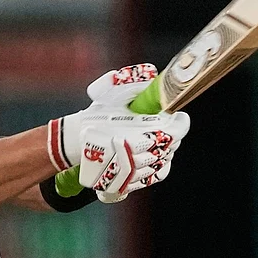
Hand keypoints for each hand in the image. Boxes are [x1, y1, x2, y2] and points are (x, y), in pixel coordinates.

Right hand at [47, 64, 188, 200]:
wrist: (76, 141)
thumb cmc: (97, 117)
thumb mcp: (112, 94)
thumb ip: (133, 83)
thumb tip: (152, 73)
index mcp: (133, 133)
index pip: (172, 133)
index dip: (180, 124)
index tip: (180, 117)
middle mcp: (133, 156)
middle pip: (168, 147)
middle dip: (171, 135)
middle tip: (167, 125)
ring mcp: (130, 172)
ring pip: (162, 163)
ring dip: (164, 151)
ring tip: (159, 139)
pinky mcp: (126, 183)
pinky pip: (152, 177)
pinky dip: (157, 166)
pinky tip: (154, 155)